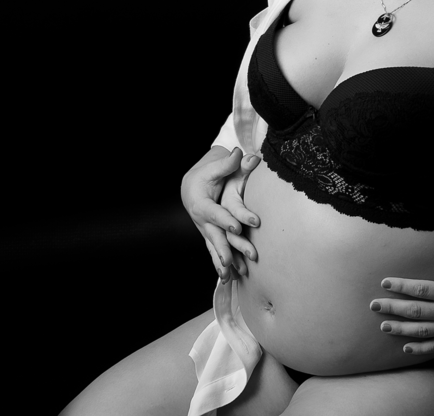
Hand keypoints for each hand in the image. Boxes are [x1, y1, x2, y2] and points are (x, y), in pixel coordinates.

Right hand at [181, 146, 260, 281]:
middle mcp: (202, 221)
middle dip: (227, 249)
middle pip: (215, 236)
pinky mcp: (210, 236)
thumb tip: (242, 153)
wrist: (191, 187)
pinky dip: (220, 266)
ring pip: (215, 248)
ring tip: (231, 277)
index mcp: (202, 203)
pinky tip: (228, 279)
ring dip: (223, 263)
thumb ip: (229, 163)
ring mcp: (205, 231)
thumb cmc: (205, 175)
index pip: (215, 213)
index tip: (237, 227)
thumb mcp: (215, 167)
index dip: (226, 220)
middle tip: (237, 261)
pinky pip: (215, 252)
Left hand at [370, 237, 433, 354]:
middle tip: (374, 305)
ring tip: (384, 326)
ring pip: (421, 331)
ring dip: (400, 329)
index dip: (401, 286)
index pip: (421, 289)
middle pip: (415, 311)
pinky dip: (419, 348)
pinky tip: (406, 348)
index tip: (385, 283)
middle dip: (392, 308)